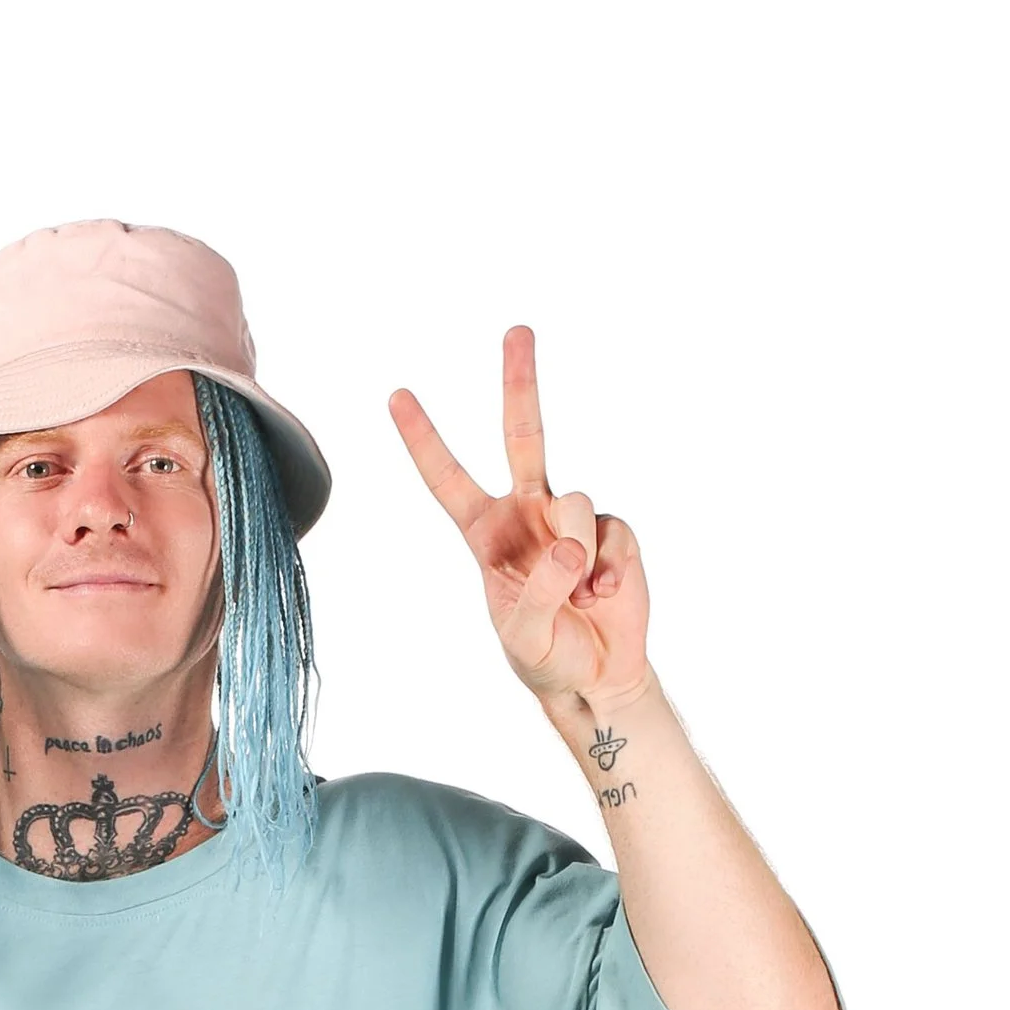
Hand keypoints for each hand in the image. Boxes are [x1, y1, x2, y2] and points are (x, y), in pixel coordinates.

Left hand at [390, 325, 651, 713]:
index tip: (396, 395)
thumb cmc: (546, 658)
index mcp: (486, 534)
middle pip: (523, 434)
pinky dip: (607, 570)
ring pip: (575, 500)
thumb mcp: (524, 637)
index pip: (447, 479)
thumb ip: (539, 592)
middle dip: (520, 382)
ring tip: (579, 597)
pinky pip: (612, 533)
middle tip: (517, 330)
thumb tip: (571, 544)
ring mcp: (572, 518)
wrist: (599, 679)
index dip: (423, 439)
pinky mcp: (613, 532)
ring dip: (578, 552)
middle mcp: (528, 513)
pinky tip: (603, 596)